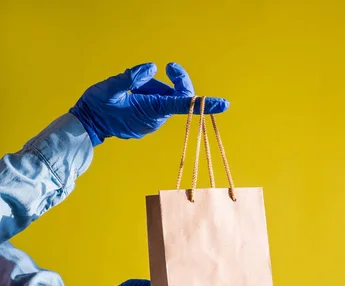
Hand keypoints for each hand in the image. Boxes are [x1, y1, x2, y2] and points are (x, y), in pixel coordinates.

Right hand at [69, 62, 228, 145]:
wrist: (87, 126)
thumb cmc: (96, 107)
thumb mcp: (109, 88)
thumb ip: (130, 77)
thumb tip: (153, 67)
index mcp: (151, 109)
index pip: (183, 104)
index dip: (205, 103)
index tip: (224, 104)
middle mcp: (156, 118)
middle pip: (176, 96)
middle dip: (171, 81)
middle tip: (169, 67)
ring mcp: (153, 121)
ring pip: (164, 98)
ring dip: (152, 88)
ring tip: (130, 91)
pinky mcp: (149, 121)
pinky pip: (156, 103)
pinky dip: (147, 94)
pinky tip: (130, 97)